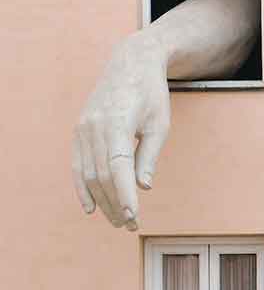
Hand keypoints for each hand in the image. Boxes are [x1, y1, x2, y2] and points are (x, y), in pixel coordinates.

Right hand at [72, 31, 170, 229]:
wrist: (130, 64)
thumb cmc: (151, 95)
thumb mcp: (160, 124)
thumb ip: (149, 155)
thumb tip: (143, 186)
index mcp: (117, 123)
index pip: (118, 167)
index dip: (124, 194)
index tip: (134, 215)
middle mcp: (94, 126)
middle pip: (102, 175)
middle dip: (116, 203)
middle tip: (131, 225)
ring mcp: (83, 128)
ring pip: (89, 173)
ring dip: (103, 201)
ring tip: (118, 220)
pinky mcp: (79, 130)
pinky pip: (78, 165)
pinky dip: (83, 187)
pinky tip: (91, 207)